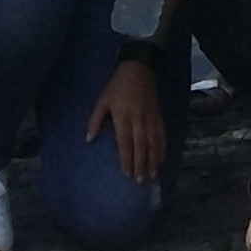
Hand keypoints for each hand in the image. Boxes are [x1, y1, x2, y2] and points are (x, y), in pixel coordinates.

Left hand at [89, 53, 168, 181]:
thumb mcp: (102, 100)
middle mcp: (139, 120)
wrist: (140, 69)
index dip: (127, 158)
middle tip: (141, 181)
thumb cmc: (118, 86)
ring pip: (153, 143)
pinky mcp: (159, 116)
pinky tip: (161, 159)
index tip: (127, 174)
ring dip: (153, 160)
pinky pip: (162, 135)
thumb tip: (88, 140)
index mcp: (123, 117)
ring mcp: (151, 118)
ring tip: (152, 175)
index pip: (125, 142)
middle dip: (141, 164)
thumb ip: (95, 120)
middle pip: (141, 146)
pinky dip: (162, 149)